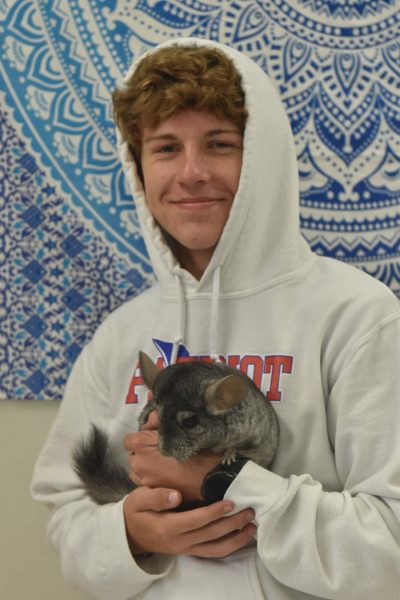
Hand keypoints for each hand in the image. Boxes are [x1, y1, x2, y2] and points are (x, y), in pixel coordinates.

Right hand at [123, 486, 255, 556]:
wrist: (129, 535)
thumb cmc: (135, 512)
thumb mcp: (138, 499)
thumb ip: (156, 497)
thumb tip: (176, 495)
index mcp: (167, 527)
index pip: (196, 520)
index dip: (214, 512)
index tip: (230, 502)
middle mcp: (179, 542)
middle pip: (211, 535)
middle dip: (232, 523)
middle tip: (249, 510)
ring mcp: (186, 549)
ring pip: (216, 549)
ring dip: (236, 538)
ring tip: (252, 526)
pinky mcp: (190, 550)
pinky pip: (213, 552)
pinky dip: (229, 546)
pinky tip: (241, 536)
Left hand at [124, 427, 220, 502]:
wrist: (215, 477)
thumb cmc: (200, 449)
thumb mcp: (181, 426)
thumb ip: (160, 419)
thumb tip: (152, 415)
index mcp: (141, 445)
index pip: (130, 439)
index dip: (142, 436)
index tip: (155, 437)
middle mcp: (138, 464)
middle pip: (135, 455)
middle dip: (145, 452)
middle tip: (164, 448)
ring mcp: (146, 482)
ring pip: (140, 471)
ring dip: (149, 466)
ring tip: (167, 463)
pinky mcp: (155, 494)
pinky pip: (149, 483)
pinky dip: (156, 478)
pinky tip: (171, 474)